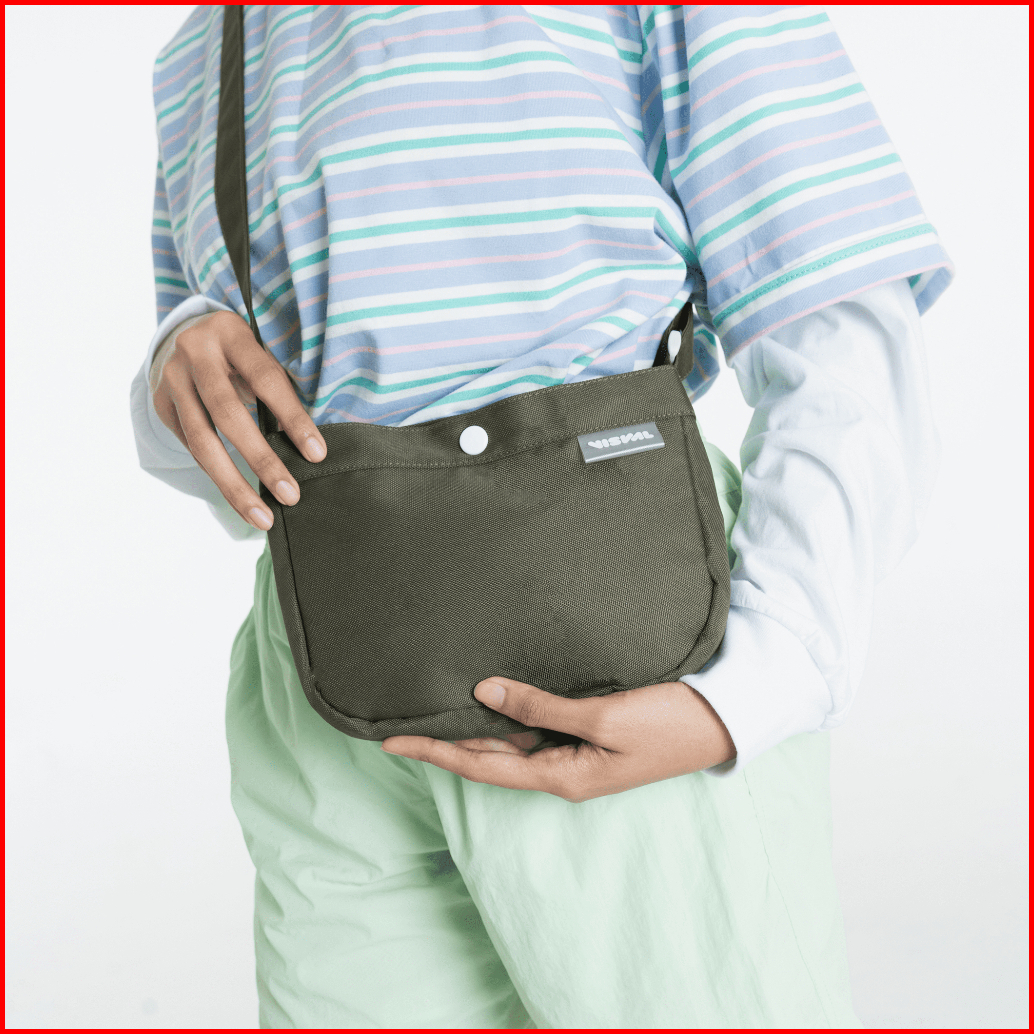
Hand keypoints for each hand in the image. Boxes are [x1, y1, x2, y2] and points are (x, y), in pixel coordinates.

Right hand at [149, 310, 326, 529]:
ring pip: (202, 441)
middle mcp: (194, 352)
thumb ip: (276, 388)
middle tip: (291, 495)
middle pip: (229, 415)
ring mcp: (171, 379)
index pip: (266, 379)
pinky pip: (192, 447)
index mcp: (230, 333)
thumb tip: (308, 444)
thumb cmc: (241, 351)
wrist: (184, 332)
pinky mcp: (160, 403)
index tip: (317, 454)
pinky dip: (218, 473)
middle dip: (262, 460)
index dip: (292, 418)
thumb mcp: (259, 352)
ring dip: (234, 485)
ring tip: (262, 516)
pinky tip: (241, 498)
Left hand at [381, 676, 735, 801]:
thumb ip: (541, 707)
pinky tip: (490, 700)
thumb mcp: (602, 717)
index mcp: (562, 776)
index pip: (482, 767)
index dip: (435, 752)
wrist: (720, 722)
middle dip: (445, 744)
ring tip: (434, 711)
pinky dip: (508, 716)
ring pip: (511, 744)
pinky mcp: (589, 736)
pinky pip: (535, 730)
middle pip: (490, 759)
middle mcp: (562, 770)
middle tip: (400, 724)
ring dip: (474, 731)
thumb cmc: (667, 723)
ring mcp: (576, 755)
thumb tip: (484, 693)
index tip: (391, 741)